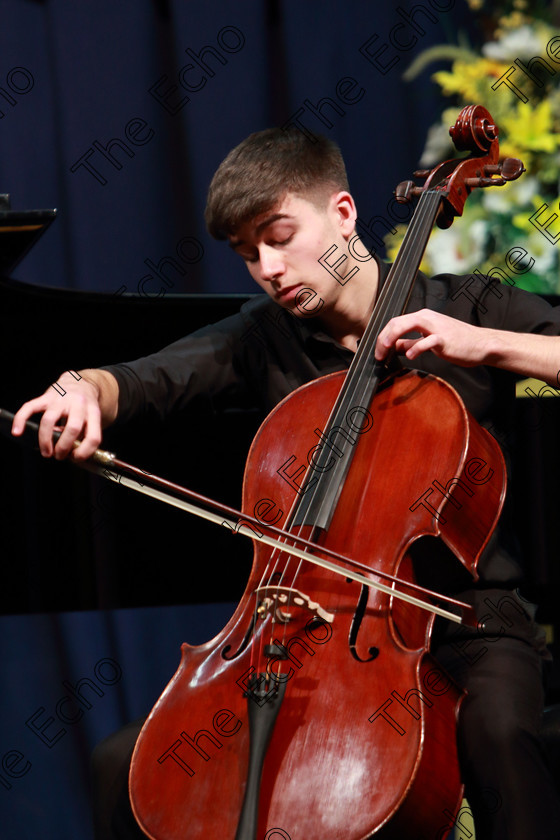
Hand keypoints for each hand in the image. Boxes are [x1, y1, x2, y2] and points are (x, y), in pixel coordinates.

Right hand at [11, 371, 102, 460]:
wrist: (80, 383)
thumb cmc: (84, 408)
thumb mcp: (91, 421)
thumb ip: (82, 436)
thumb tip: (68, 452)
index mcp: (93, 413)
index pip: (94, 437)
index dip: (84, 452)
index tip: (76, 458)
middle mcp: (79, 404)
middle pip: (72, 428)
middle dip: (64, 447)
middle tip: (59, 456)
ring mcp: (62, 399)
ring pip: (49, 420)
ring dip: (46, 440)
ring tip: (46, 452)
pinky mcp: (46, 396)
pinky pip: (30, 407)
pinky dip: (21, 420)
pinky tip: (17, 432)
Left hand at [375, 309, 491, 367]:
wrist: (481, 344)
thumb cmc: (456, 343)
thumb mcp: (429, 341)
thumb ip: (410, 343)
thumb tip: (394, 347)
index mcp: (422, 317)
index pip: (395, 322)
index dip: (382, 336)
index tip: (377, 352)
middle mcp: (427, 318)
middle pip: (396, 322)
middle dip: (382, 338)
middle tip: (377, 355)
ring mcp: (436, 327)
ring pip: (407, 324)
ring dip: (392, 337)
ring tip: (385, 351)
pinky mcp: (444, 338)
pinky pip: (426, 341)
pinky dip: (416, 348)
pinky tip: (410, 356)